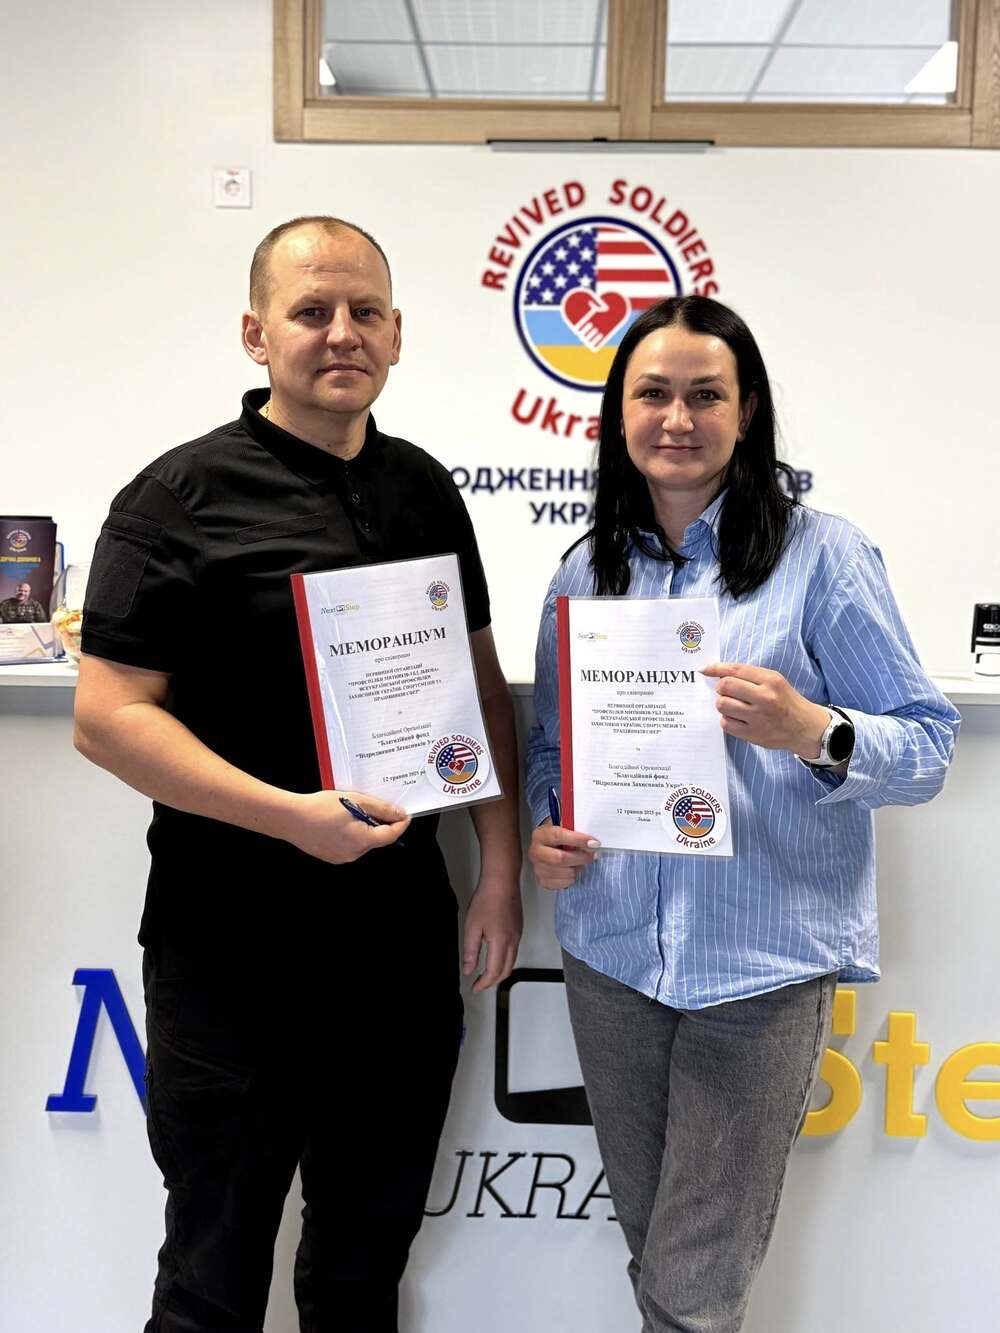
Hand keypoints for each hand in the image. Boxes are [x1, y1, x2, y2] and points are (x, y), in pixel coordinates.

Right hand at [282, 790, 409, 863]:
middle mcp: (353, 853)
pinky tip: (341, 820)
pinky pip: (350, 845)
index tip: (405, 815)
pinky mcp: (332, 856)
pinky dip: (352, 833)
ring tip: (352, 811)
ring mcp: (342, 857)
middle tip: (376, 807)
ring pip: (363, 842)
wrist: (290, 818)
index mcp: (360, 840)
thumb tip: (398, 814)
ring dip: (365, 828)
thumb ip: (380, 809)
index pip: (391, 835)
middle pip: (377, 839)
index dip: (401, 824)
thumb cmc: (318, 808)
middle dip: (381, 823)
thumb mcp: (354, 801)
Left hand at [462, 875, 522, 991]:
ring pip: (512, 962)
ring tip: (487, 974)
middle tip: (480, 984)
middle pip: (506, 970)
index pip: (494, 972)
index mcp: (501, 942)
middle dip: (493, 981)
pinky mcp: (518, 928)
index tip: (475, 987)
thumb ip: (470, 951)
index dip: (484, 983)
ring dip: (500, 972)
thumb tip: (468, 969)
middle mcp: (513, 941)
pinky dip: (505, 961)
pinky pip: (514, 951)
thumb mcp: (472, 927)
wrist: (502, 880)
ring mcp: (518, 935)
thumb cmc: (488, 898)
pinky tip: (496, 957)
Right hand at [528, 819, 600, 891]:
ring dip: (578, 868)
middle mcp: (536, 852)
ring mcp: (538, 868)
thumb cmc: (559, 836)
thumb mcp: (565, 826)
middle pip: (560, 858)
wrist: (548, 847)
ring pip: (565, 872)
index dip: (578, 839)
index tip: (593, 842)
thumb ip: (575, 830)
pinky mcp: (543, 881)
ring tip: (580, 861)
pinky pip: (564, 883)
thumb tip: (591, 840)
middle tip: (593, 854)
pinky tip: (572, 869)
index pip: (558, 836)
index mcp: (540, 835)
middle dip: (581, 857)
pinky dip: (572, 878)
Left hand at [701, 662, 829, 757]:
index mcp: (770, 680)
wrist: (805, 727)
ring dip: (723, 704)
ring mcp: (758, 717)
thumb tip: (717, 672)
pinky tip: (738, 718)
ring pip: (722, 705)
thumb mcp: (774, 681)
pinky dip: (727, 720)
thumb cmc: (785, 701)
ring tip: (734, 706)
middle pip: (725, 686)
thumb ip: (749, 675)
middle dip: (721, 688)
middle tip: (728, 692)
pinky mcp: (753, 734)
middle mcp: (765, 697)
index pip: (735, 670)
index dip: (715, 668)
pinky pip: (725, 723)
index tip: (704, 669)